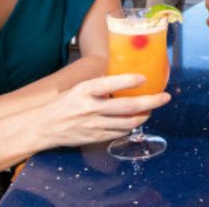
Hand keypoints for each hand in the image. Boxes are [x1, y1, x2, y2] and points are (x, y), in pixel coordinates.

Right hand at [30, 74, 169, 151]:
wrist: (45, 126)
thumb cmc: (64, 104)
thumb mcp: (79, 87)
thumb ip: (99, 82)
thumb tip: (120, 70)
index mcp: (85, 91)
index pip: (109, 83)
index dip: (128, 81)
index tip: (144, 77)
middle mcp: (90, 108)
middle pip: (126, 107)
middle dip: (150, 102)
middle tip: (164, 97)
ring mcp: (94, 125)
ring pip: (128, 122)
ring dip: (144, 115)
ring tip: (151, 108)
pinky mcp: (96, 138)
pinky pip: (120, 133)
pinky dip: (131, 126)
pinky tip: (136, 119)